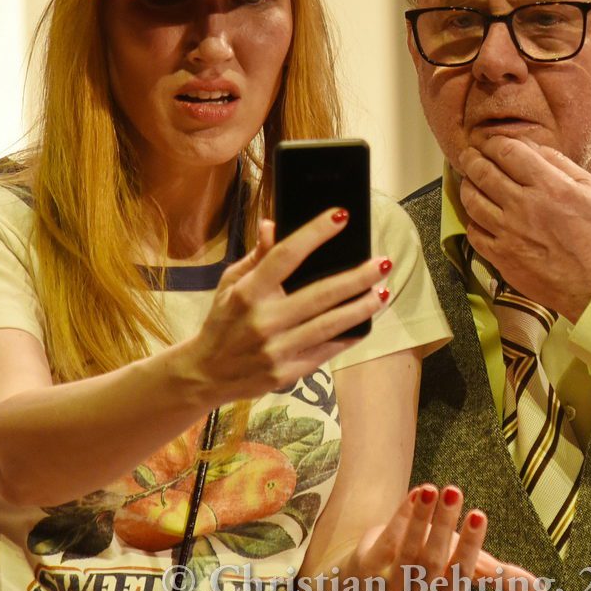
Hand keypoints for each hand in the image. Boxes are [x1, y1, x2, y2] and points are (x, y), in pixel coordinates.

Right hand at [180, 209, 390, 400]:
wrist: (206, 374)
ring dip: (362, 308)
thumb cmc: (222, 322)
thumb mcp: (229, 284)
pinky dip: (349, 337)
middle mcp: (263, 320)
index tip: (341, 216)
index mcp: (247, 293)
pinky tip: (366, 323)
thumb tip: (273, 225)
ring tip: (384, 292)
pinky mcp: (286, 373)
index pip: (286, 256)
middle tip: (382, 263)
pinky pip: (326, 351)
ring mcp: (276, 349)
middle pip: (320, 294)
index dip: (315, 233)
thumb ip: (256, 257)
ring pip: (330, 325)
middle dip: (356, 277)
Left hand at [350, 483, 545, 590]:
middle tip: (454, 492)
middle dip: (444, 526)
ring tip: (433, 488)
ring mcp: (393, 579)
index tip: (479, 514)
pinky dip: (399, 519)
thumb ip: (504, 578)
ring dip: (420, 519)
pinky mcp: (370, 565)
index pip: (462, 573)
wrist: (376, 583)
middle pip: (433, 561)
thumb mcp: (469, 569)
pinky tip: (414, 495)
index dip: (471, 546)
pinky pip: (385, 542)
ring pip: (407, 552)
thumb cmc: (432, 567)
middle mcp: (422, 590)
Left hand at [457, 136, 590, 319]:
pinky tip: (479, 215)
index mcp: (547, 185)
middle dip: (472, 158)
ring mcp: (508, 232)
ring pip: (471, 200)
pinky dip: (473, 220)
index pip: (506, 151)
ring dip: (467, 186)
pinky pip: (474, 233)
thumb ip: (560, 164)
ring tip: (469, 181)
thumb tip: (534, 148)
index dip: (493, 142)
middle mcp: (523, 205)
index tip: (490, 142)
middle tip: (469, 155)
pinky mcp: (501, 257)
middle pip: (482, 171)